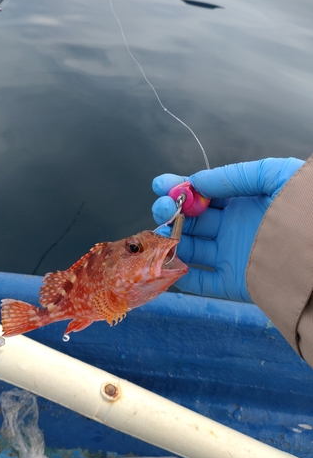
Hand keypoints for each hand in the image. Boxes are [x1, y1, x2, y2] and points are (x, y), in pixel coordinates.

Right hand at [152, 158, 303, 301]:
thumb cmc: (302, 205)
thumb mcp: (273, 175)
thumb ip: (234, 175)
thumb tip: (196, 181)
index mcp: (242, 202)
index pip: (203, 194)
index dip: (180, 188)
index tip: (160, 184)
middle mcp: (232, 228)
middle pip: (192, 220)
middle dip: (170, 211)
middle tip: (161, 207)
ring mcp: (231, 255)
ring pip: (190, 248)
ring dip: (170, 240)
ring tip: (158, 232)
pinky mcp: (232, 282)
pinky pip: (201, 281)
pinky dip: (180, 275)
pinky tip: (166, 262)